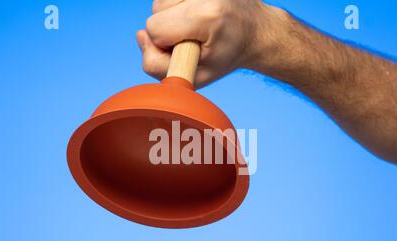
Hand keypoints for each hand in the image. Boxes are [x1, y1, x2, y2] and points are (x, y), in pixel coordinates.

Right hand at [136, 0, 284, 87]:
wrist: (255, 31)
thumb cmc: (226, 56)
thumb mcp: (196, 76)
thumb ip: (160, 66)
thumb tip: (141, 36)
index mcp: (205, 16)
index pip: (154, 29)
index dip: (164, 46)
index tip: (187, 49)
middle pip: (154, 12)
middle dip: (168, 30)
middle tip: (194, 38)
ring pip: (160, 1)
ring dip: (172, 17)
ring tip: (197, 26)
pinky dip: (177, 6)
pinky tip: (196, 14)